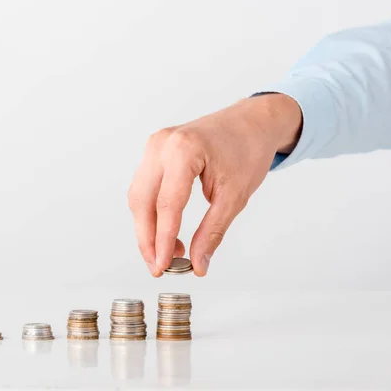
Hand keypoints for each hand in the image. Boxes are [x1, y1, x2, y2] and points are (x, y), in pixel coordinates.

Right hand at [128, 94, 301, 276]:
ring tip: (167, 252)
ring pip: (139, 196)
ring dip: (147, 228)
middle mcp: (162, 144)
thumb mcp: (235, 196)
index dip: (163, 240)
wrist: (251, 123)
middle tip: (159, 267)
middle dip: (148, 239)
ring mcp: (154, 145)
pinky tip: (164, 231)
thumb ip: (212, 232)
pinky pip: (144, 186)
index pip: (167, 204)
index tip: (164, 266)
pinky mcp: (154, 151)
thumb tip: (198, 263)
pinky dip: (151, 212)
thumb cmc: (247, 151)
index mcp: (184, 150)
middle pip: (143, 201)